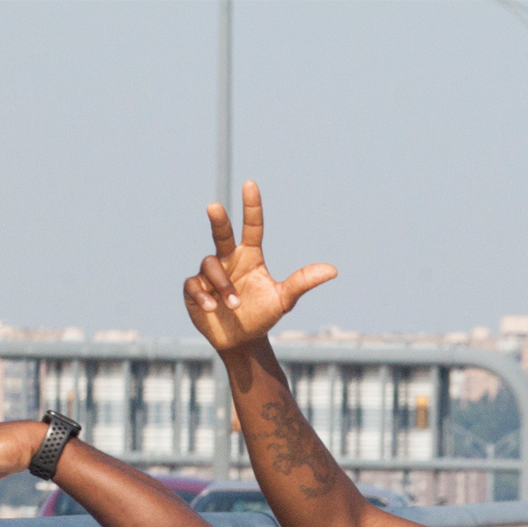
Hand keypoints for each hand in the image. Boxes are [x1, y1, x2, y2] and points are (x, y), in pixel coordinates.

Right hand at [183, 181, 337, 351]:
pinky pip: (193, 284)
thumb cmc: (262, 315)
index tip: (250, 185)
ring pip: (211, 265)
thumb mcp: (284, 299)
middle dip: (218, 220)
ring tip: (233, 305)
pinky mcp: (194, 289)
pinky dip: (202, 294)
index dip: (252, 207)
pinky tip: (211, 308)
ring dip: (222, 285)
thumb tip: (333, 270)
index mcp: (250, 256)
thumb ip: (303, 282)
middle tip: (214, 206)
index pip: (252, 226)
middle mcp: (229, 259)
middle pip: (222, 233)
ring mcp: (210, 274)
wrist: (242, 341)